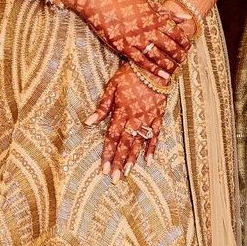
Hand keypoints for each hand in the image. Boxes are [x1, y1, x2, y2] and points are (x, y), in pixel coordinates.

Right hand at [77, 0, 193, 77]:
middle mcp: (147, 30)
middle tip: (184, 61)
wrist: (100, 3)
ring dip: (169, 65)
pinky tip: (163, 76)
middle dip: (179, 55)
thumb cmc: (123, 1)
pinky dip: (154, 70)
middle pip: (169, 46)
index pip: (175, 32)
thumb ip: (166, 12)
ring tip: (176, 70)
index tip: (188, 47)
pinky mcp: (124, 48)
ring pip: (157, 56)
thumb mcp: (147, 2)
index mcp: (154, 17)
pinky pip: (142, 62)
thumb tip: (187, 18)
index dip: (184, 42)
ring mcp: (135, 40)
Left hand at [85, 63, 167, 180]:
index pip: (112, 137)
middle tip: (114, 178)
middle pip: (125, 144)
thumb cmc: (129, 75)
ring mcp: (148, 119)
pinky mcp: (159, 116)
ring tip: (126, 173)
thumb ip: (101, 107)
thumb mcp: (111, 87)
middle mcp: (135, 118)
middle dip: (118, 161)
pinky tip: (148, 161)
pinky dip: (152, 148)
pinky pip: (156, 135)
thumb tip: (87, 122)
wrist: (153, 67)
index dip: (107, 154)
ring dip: (132, 159)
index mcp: (121, 112)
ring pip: (139, 142)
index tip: (103, 169)